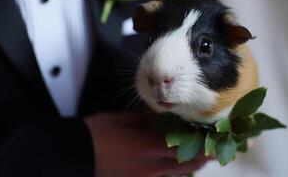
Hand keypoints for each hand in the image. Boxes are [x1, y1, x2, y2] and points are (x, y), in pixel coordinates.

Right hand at [84, 112, 213, 176]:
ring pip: (175, 175)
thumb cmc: (95, 135)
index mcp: (148, 147)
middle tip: (211, 149)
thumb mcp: (119, 120)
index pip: (184, 147)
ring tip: (195, 155)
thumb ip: (143, 118)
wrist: (74, 157)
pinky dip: (171, 172)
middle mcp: (151, 168)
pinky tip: (170, 164)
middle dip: (202, 159)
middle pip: (186, 166)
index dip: (202, 144)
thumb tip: (158, 115)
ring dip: (187, 166)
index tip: (213, 138)